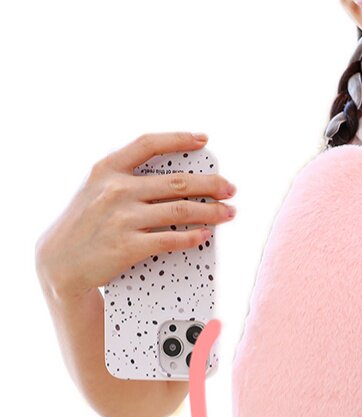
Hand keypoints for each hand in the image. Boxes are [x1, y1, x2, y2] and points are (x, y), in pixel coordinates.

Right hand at [35, 131, 236, 300]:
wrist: (59, 262)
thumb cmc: (84, 224)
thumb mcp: (95, 189)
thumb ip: (126, 179)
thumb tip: (174, 179)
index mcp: (107, 169)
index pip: (148, 144)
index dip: (179, 138)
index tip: (204, 139)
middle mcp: (116, 190)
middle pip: (177, 182)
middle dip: (211, 184)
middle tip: (230, 189)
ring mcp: (122, 218)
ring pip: (181, 210)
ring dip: (212, 211)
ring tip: (229, 213)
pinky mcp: (128, 246)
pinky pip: (172, 239)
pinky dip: (193, 237)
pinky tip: (205, 235)